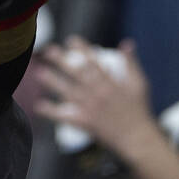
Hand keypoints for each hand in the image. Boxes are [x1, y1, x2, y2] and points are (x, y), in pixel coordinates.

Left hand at [36, 37, 157, 154]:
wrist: (137, 138)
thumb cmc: (139, 110)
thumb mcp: (139, 84)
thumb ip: (131, 63)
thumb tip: (126, 43)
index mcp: (110, 83)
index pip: (93, 62)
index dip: (82, 50)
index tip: (71, 40)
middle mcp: (98, 94)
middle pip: (77, 74)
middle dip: (62, 61)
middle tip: (48, 50)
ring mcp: (90, 108)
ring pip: (68, 92)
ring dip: (53, 82)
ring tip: (39, 73)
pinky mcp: (85, 122)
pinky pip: (65, 116)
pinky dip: (52, 111)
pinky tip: (39, 105)